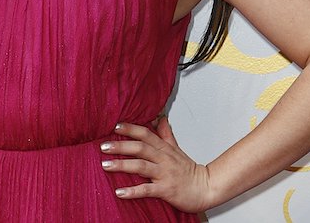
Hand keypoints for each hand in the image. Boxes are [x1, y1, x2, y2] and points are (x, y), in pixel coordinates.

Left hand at [100, 117, 215, 212]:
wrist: (206, 188)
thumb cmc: (188, 170)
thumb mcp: (176, 149)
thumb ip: (166, 134)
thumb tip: (160, 118)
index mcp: (164, 149)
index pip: (146, 134)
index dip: (131, 129)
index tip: (115, 126)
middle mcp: (163, 159)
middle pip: (140, 148)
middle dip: (120, 146)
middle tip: (103, 146)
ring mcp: (164, 174)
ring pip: (141, 166)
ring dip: (122, 165)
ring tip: (105, 165)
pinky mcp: (166, 190)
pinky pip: (147, 190)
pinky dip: (132, 191)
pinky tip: (119, 192)